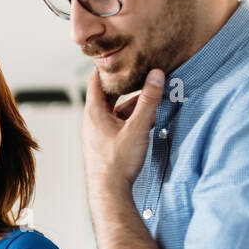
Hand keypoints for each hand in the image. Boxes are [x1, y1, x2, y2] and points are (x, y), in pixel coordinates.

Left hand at [81, 66, 164, 197]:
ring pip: (115, 111)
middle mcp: (92, 121)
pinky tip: (146, 123)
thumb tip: (156, 75)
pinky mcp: (104, 144)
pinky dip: (130, 120)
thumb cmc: (118, 162)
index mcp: (94, 112)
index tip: (119, 55)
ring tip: (151, 102)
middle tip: (140, 72)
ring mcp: (96, 133)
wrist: (109, 193)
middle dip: (126, 85)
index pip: (96, 79)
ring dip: (132, 105)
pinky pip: (117, 124)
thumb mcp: (138, 127)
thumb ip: (148, 100)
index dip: (107, 66)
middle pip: (108, 94)